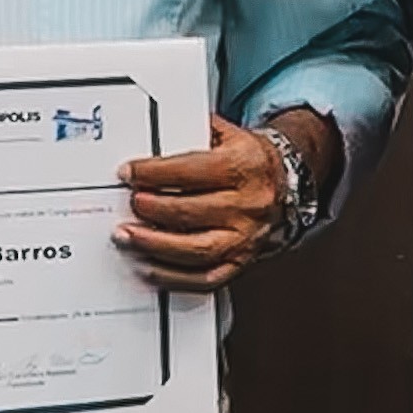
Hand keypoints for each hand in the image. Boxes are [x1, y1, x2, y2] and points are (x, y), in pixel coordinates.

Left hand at [117, 106, 341, 291]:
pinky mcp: (240, 262)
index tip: (129, 173)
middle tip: (129, 203)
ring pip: (195, 249)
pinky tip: (149, 266)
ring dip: (154, 245)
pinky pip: (204, 278)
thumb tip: (150, 138)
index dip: (152, 173)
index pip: (189, 171)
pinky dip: (172, 277)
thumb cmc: (249, 161)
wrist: (284, 183)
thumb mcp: (227, 134)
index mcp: (244, 167)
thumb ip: (191, 133)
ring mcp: (245, 238)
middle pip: (188, 211)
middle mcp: (248, 205)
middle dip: (150, 208)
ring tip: (129, 236)